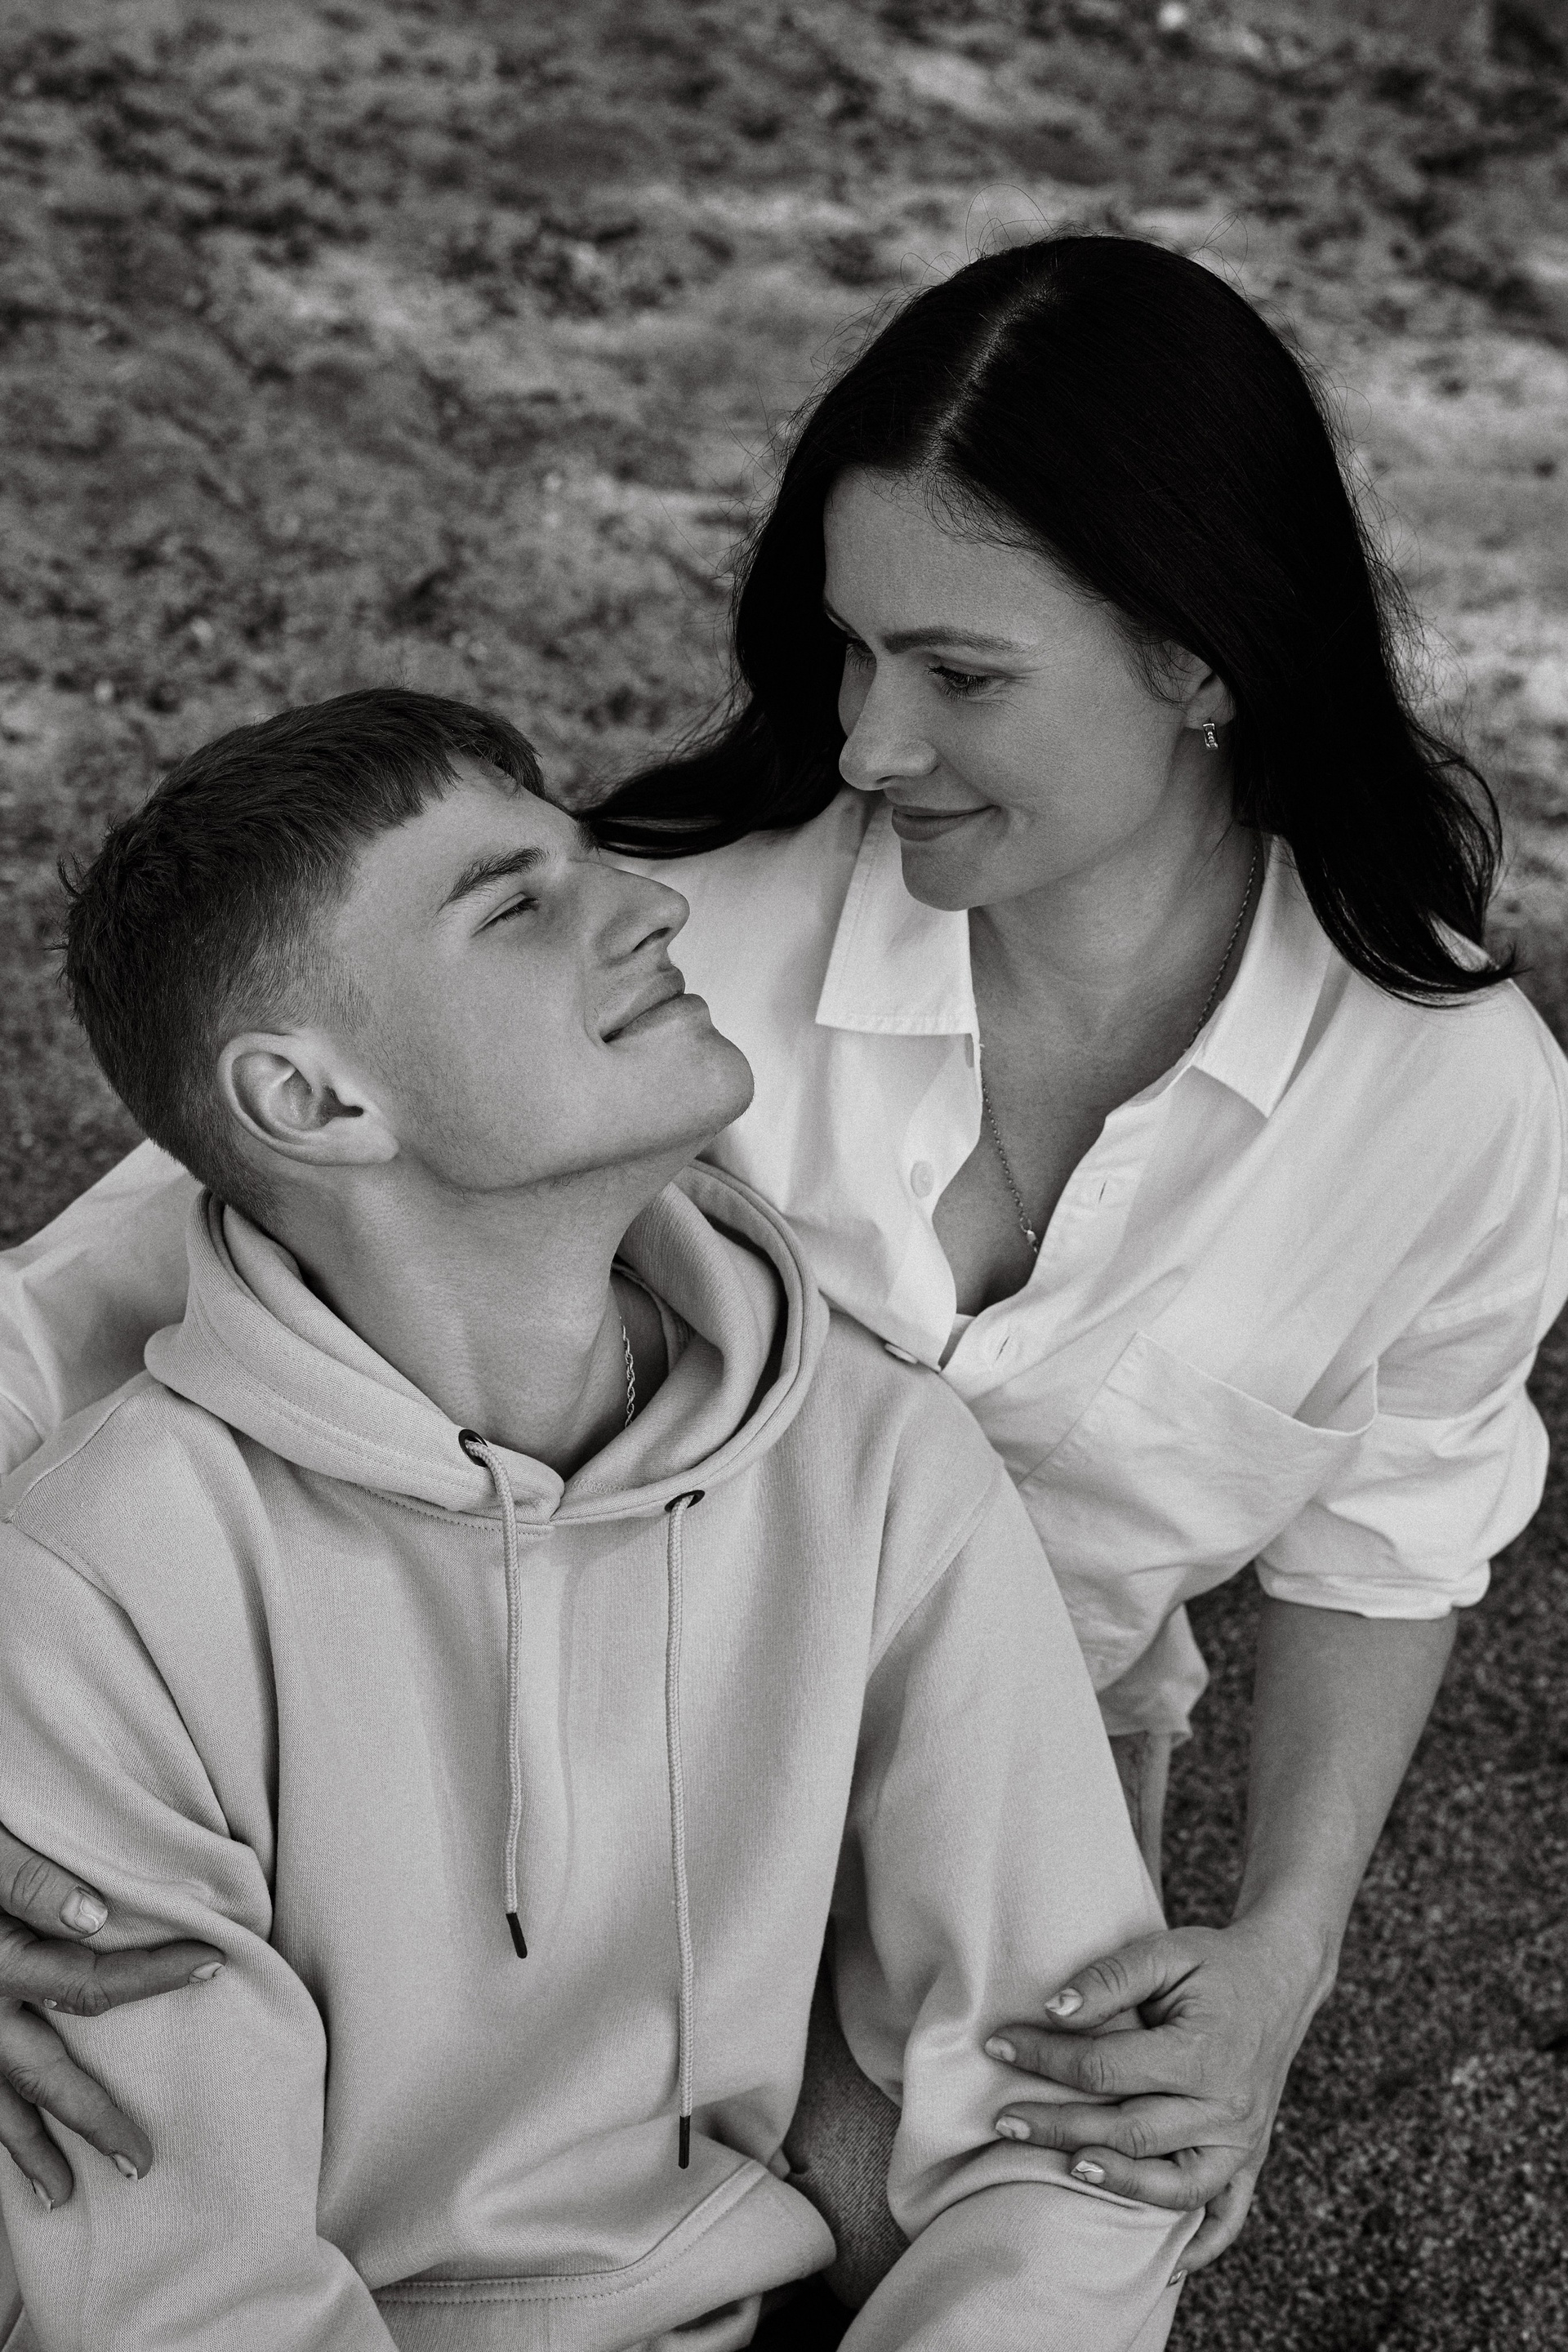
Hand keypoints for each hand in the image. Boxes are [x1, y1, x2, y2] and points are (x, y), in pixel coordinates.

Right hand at [0, 1824, 223, 2207]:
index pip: (91, 1982)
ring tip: (61, 2194)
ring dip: (28, 2149)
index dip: (156, 1975)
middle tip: (141, 2162)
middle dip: (91, 2118)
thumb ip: (29, 1878)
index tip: (214, 1963)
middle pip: (42, 2074)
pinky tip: (9, 2149)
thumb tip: (95, 1919)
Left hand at [985, 1914, 1330, 2273]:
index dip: (1045, 2058)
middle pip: (1128, 2131)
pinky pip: (1229, 2216)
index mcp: (1202, 2053)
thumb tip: (1054, 2011)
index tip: (999, 2046)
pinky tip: (1165, 2266)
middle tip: (1002, 2121)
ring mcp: (1241, 2141)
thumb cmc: (1215, 1964)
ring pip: (1173, 2185)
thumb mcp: (1165, 1952)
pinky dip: (1200, 2246)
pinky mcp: (1251, 2158)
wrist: (1281, 1979)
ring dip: (1115, 2184)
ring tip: (1063, 2169)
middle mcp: (1225, 2107)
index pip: (1105, 2067)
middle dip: (1058, 2126)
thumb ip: (1110, 1978)